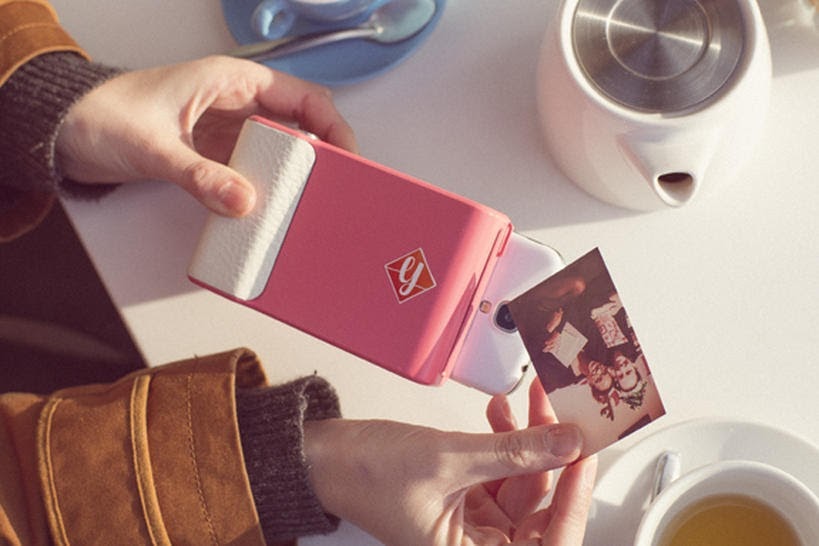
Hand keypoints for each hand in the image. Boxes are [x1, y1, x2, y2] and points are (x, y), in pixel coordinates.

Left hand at [55, 55, 356, 215]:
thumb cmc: (103, 114)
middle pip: (299, 126)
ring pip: (280, 151)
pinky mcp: (216, 154)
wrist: (67, 131)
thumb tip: (241, 200)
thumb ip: (199, 175)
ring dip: (294, 176)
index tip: (347, 156)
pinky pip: (255, 170)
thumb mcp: (155, 146)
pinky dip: (267, 188)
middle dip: (320, 156)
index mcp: (232, 81)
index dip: (333, 125)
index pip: (303, 97)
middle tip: (331, 187)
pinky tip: (270, 208)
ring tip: (305, 202)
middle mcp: (236, 103)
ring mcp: (227, 130)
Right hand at [303, 380, 596, 544]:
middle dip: (550, 455)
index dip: (574, 498)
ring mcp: (470, 520)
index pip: (549, 539)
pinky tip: (501, 413)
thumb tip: (567, 444)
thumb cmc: (366, 474)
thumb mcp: (450, 458)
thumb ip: (515, 451)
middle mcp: (475, 545)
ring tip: (530, 403)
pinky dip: (503, 439)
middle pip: (538, 506)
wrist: (325, 455)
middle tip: (561, 416)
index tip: (585, 454)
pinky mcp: (463, 495)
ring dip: (527, 439)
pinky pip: (499, 468)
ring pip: (521, 481)